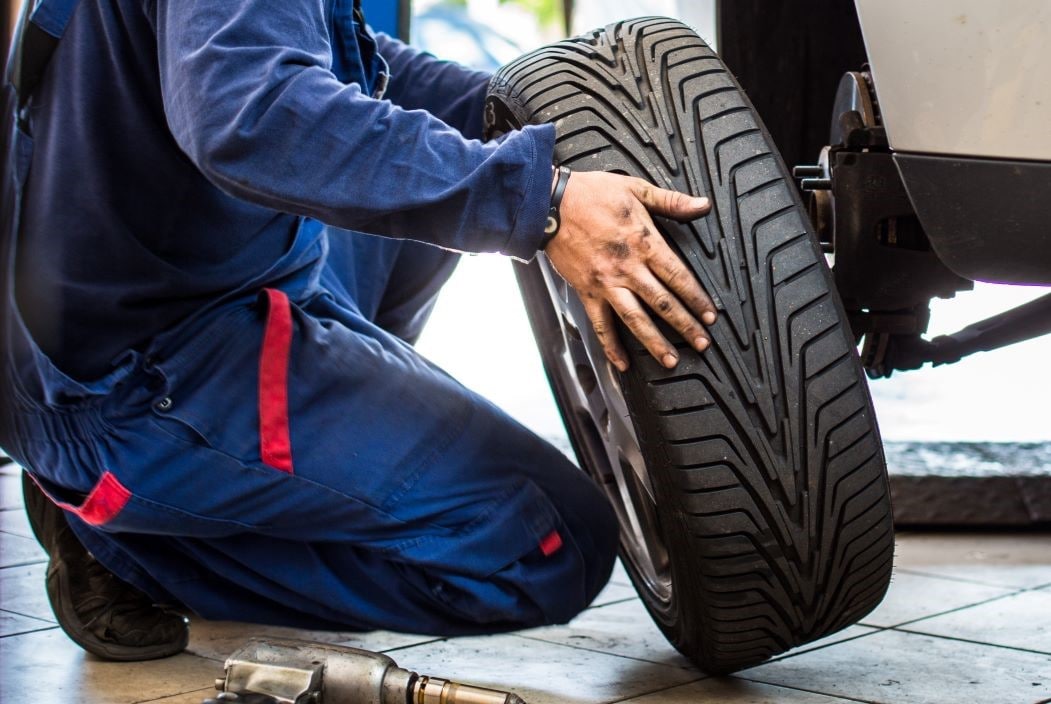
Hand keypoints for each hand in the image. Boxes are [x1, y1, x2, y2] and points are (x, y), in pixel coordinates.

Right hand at [543, 170, 715, 370]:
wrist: (549, 204)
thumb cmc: (590, 194)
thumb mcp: (636, 188)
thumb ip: (671, 201)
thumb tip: (702, 205)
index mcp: (644, 242)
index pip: (678, 276)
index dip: (697, 298)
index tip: (710, 315)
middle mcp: (627, 268)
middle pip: (662, 303)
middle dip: (685, 326)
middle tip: (702, 343)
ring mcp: (606, 283)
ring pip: (635, 319)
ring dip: (654, 343)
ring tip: (670, 360)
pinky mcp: (587, 292)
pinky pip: (601, 324)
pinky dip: (611, 346)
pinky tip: (622, 363)